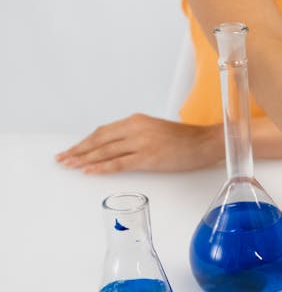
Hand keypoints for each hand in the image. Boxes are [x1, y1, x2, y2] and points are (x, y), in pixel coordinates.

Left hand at [57, 114, 222, 173]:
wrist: (207, 143)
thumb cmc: (186, 140)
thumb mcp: (156, 131)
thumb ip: (136, 136)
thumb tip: (116, 148)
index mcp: (137, 120)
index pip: (103, 131)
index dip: (85, 141)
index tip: (72, 150)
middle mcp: (136, 128)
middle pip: (99, 140)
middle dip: (78, 150)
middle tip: (63, 159)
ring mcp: (142, 142)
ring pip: (105, 151)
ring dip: (84, 159)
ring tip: (70, 165)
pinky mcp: (148, 157)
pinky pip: (118, 163)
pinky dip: (101, 167)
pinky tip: (89, 171)